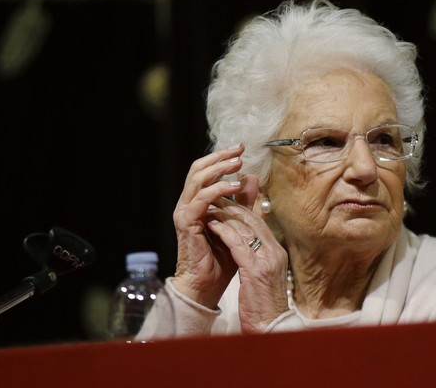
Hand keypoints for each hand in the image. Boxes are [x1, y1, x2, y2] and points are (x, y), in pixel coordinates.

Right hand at [172, 144, 254, 307]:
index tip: (241, 150)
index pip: (205, 172)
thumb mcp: (237, 223)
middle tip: (239, 150)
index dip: (220, 158)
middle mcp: (187, 204)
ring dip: (219, 169)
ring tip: (238, 164)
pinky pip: (202, 200)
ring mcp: (185, 213)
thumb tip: (250, 178)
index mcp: (197, 203)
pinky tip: (234, 186)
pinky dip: (218, 190)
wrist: (208, 284)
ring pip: (198, 180)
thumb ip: (242, 202)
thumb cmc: (221, 258)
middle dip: (219, 158)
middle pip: (198, 170)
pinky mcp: (187, 223)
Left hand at [206, 198, 288, 332]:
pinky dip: (223, 231)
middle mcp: (275, 252)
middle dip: (232, 206)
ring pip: (245, 227)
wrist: (270, 328)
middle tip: (215, 198)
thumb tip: (245, 244)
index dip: (241, 209)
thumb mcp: (262, 276)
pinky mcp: (256, 270)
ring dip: (225, 215)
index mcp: (277, 252)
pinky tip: (211, 225)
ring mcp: (267, 260)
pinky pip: (238, 243)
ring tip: (209, 208)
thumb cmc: (263, 305)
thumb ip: (257, 258)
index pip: (259, 223)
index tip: (225, 202)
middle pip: (253, 220)